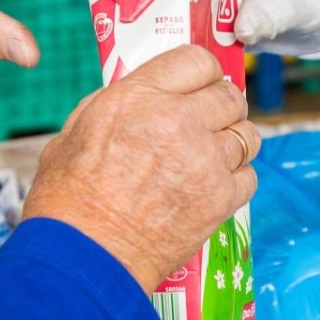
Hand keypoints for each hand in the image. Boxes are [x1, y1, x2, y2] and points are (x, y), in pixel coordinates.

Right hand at [21, 45, 260, 291]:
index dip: (201, 73)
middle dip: (221, 107)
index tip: (199, 85)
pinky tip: (211, 188)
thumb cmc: (69, 201)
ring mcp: (205, 161)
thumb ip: (116, 105)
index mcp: (138, 98)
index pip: (196, 60)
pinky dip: (236, 181)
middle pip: (229, 96)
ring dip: (233, 144)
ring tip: (212, 157)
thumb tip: (144, 96)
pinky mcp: (221, 198)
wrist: (84, 259)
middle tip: (209, 122)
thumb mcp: (76, 131)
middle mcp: (178, 122)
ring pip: (248, 136)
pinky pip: (250, 176)